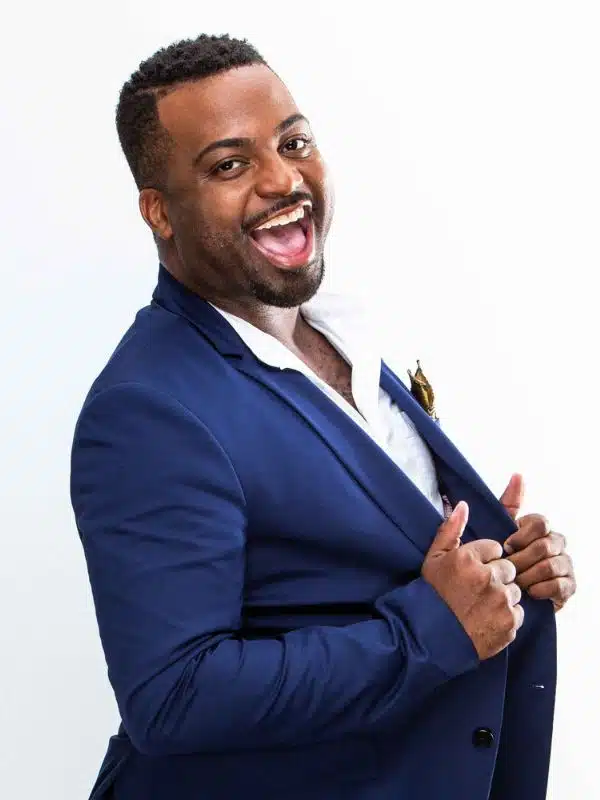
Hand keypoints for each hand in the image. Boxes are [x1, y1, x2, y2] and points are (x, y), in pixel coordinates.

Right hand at [422, 502, 522, 659]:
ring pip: (515, 591)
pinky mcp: (509, 623)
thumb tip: (463, 504)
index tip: (472, 572)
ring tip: (481, 607)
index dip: (484, 560)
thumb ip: (450, 529)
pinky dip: (506, 617)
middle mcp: (488, 577)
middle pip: (508, 568)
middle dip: (497, 577)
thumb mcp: (433, 558)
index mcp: (469, 558)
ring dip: (503, 597)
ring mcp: (501, 601)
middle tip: (478, 591)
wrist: (428, 638)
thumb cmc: (430, 596)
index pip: (495, 548)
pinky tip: (487, 620)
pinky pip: (518, 614)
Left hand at [500, 474, 575, 611]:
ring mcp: (564, 564)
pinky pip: (561, 585)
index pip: (540, 522)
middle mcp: (555, 543)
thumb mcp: (495, 529)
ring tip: (515, 582)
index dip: (522, 535)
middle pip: (546, 544)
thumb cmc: (494, 559)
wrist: (496, 595)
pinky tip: (529, 592)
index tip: (506, 546)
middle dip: (522, 559)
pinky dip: (542, 589)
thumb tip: (518, 475)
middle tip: (507, 569)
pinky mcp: (568, 587)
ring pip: (552, 564)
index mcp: (539, 528)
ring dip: (529, 575)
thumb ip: (507, 503)